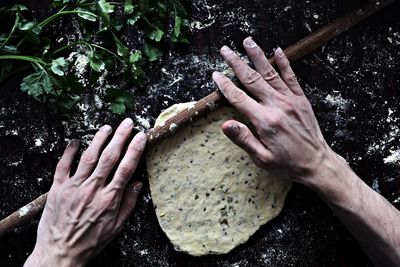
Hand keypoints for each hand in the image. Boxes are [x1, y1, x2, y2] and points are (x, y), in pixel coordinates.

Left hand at [25, 118, 146, 266]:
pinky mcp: (58, 188)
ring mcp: (74, 187)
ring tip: (107, 127)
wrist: (60, 253)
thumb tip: (138, 184)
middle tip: (127, 123)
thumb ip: (128, 204)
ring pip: (89, 157)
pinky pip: (63, 165)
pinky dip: (69, 151)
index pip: (125, 168)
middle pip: (109, 157)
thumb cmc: (89, 242)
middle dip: (120, 137)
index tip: (140, 137)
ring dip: (99, 139)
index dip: (134, 150)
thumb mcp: (116, 227)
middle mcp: (92, 189)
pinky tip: (75, 141)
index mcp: (109, 199)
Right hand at [213, 37, 336, 185]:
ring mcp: (291, 100)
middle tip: (225, 51)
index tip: (216, 75)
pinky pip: (291, 77)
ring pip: (270, 73)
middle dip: (236, 64)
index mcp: (265, 121)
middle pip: (252, 80)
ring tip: (247, 42)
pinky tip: (277, 51)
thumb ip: (244, 139)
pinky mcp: (301, 99)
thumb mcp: (261, 158)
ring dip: (257, 56)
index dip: (225, 86)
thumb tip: (226, 125)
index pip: (239, 98)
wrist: (317, 163)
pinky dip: (284, 63)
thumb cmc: (287, 163)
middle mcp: (277, 106)